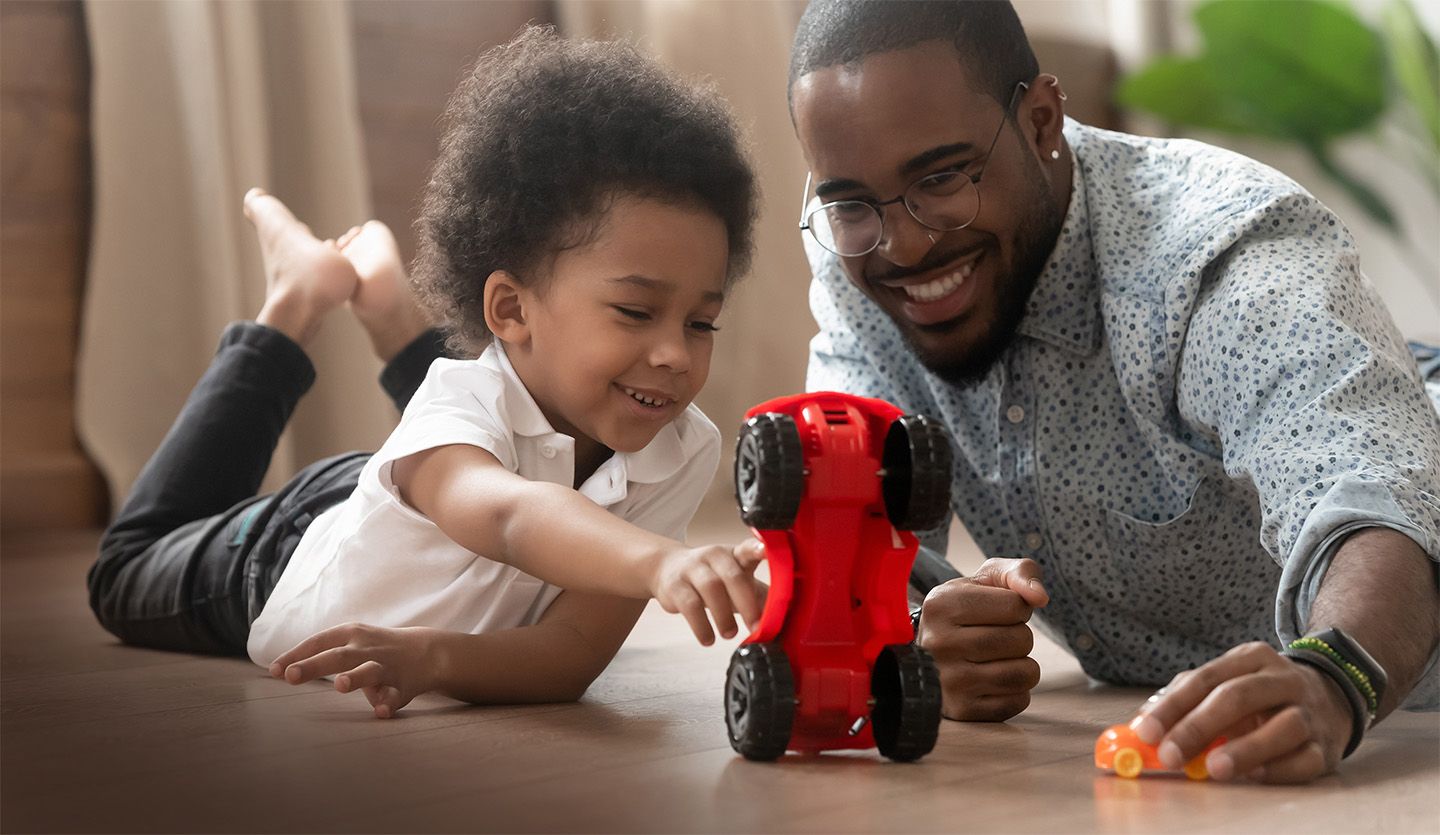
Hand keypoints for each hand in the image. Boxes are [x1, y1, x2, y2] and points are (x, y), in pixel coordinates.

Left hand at [268, 623, 439, 718]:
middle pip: (338, 656)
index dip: (296, 655)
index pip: (318, 642)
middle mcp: (366, 649)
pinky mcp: (403, 686)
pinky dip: (388, 703)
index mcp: (350, 635)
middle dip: (315, 666)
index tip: (273, 671)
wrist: (427, 651)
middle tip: (291, 676)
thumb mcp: (350, 641)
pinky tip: (381, 712)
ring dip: (355, 678)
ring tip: (340, 685)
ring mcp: (386, 667)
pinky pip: (395, 696)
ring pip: (369, 672)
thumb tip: (275, 669)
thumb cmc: (375, 648)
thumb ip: (317, 654)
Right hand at [651, 538, 766, 644]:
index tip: (766, 552)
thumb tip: (787, 620)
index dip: (758, 549)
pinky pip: (689, 605)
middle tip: (756, 627)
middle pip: (732, 575)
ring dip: (723, 615)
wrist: (667, 567)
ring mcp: (692, 568)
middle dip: (746, 603)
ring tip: (730, 634)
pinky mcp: (675, 585)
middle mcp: (714, 556)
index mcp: (735, 554)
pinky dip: (701, 625)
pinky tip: (708, 639)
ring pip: (710, 588)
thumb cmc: (714, 577)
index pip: (748, 548)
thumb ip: (761, 596)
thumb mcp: (738, 580)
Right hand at [916, 557, 1048, 720]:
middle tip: (995, 636)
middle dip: (1020, 636)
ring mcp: (949, 681)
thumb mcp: (985, 581)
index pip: (1016, 605)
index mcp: (942, 604)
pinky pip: (1018, 701)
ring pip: (1024, 673)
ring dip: (1022, 664)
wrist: (929, 655)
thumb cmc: (965, 612)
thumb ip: (1018, 572)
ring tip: (998, 658)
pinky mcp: (962, 711)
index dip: (1017, 607)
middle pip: (1022, 640)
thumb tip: (1039, 596)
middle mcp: (939, 643)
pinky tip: (993, 681)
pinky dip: (1016, 691)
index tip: (994, 612)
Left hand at [1132, 641, 1353, 782]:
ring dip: (1245, 750)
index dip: (1172, 707)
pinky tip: (1254, 777)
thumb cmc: (1261, 695)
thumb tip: (1139, 726)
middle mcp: (1283, 680)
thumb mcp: (1227, 682)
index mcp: (1251, 658)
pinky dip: (1279, 769)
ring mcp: (1310, 712)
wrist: (1333, 696)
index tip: (1146, 732)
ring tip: (1214, 769)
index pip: (1205, 679)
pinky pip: (1306, 759)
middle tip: (1170, 756)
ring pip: (1283, 727)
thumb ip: (1185, 699)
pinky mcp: (1327, 746)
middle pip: (1238, 697)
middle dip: (1198, 727)